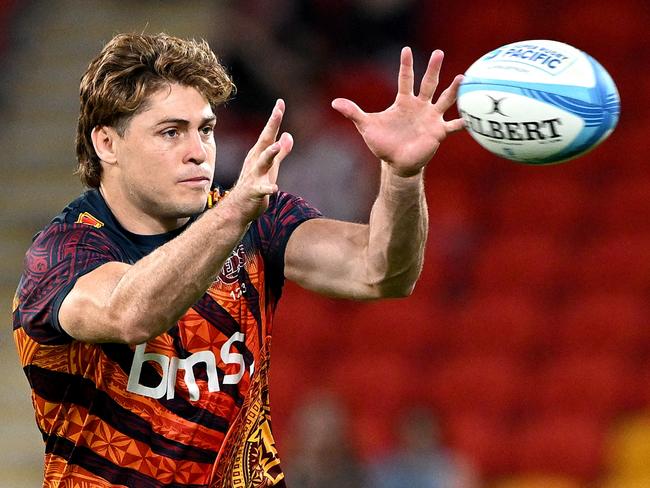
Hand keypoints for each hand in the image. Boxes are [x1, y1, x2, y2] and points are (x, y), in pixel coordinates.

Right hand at [229, 99, 292, 220]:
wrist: (237, 208)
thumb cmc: (255, 186)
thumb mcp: (270, 167)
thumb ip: (281, 153)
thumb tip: (288, 135)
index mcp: (259, 154)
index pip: (269, 133)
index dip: (275, 118)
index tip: (281, 102)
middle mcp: (255, 161)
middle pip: (265, 141)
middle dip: (272, 126)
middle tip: (278, 111)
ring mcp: (254, 176)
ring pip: (262, 162)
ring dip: (270, 154)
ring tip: (277, 146)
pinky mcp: (254, 192)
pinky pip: (261, 190)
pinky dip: (268, 188)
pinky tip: (274, 188)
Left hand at [332, 47, 464, 176]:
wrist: (397, 164)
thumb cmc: (383, 144)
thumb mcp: (367, 126)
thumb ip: (353, 113)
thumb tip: (334, 102)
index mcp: (404, 102)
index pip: (405, 79)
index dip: (405, 65)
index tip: (406, 50)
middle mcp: (420, 106)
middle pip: (428, 83)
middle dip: (433, 69)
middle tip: (438, 52)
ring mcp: (431, 118)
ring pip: (445, 100)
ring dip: (453, 90)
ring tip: (462, 77)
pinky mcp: (438, 132)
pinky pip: (454, 126)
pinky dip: (463, 122)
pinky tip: (472, 117)